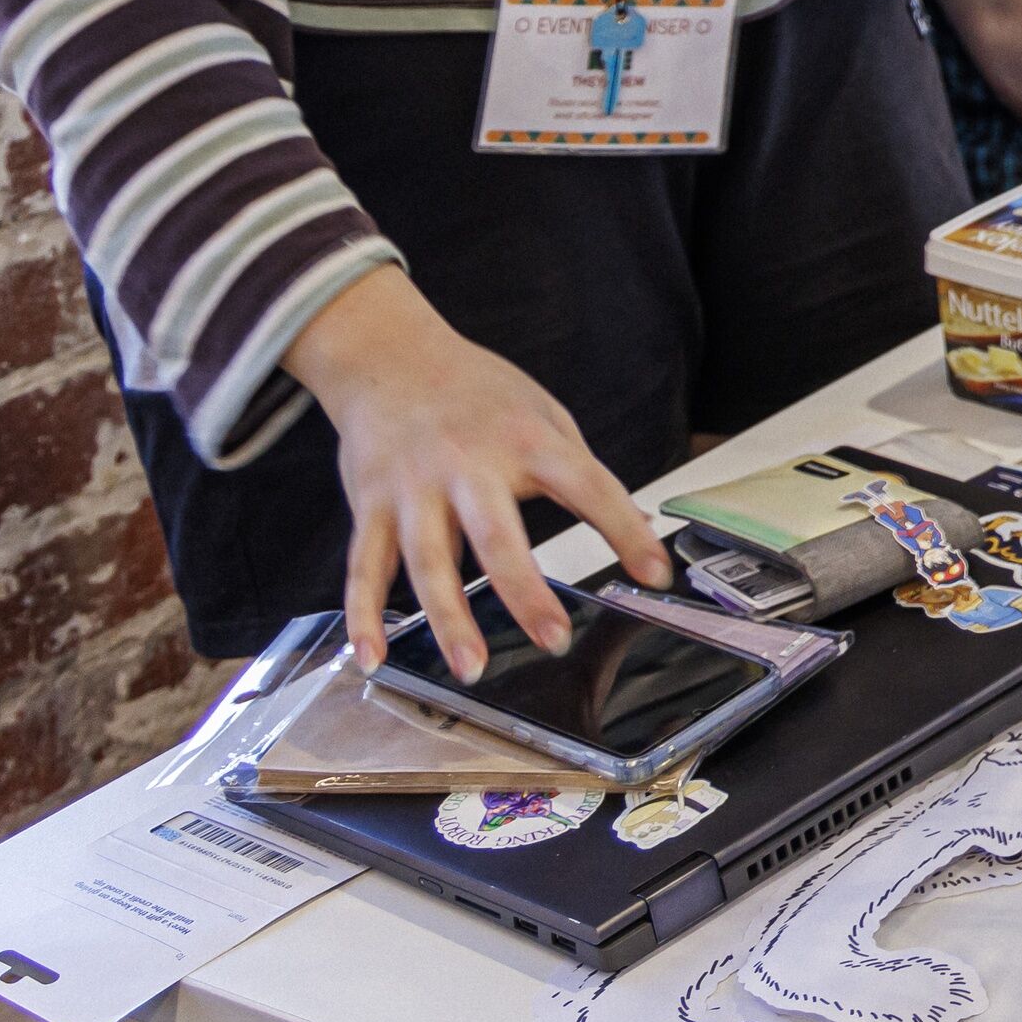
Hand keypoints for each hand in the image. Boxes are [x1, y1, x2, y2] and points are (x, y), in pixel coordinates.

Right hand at [280, 270, 671, 675]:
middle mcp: (467, 465)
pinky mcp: (370, 506)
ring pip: (428, 562)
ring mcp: (413, 488)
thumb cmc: (478, 392)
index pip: (587, 487)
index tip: (657, 574)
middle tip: (554, 640)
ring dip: (448, 619)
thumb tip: (642, 527)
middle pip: (497, 535)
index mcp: (526, 440)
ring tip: (472, 667)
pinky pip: (364, 569)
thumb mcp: (543, 414)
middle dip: (525, 591)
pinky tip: (373, 658)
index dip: (625, 529)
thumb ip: (583, 472)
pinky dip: (364, 617)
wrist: (389, 353)